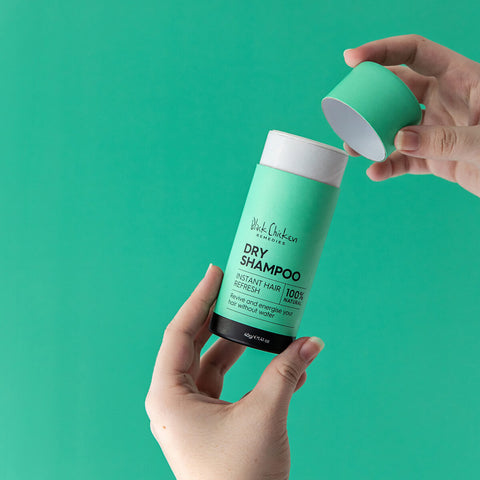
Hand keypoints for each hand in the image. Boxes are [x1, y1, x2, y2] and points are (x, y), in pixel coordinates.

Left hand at [145, 264, 323, 479]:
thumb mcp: (265, 416)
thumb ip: (287, 373)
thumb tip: (312, 343)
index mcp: (169, 396)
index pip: (180, 332)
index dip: (199, 298)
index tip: (216, 272)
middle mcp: (175, 401)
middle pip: (195, 344)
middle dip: (218, 316)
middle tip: (237, 288)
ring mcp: (192, 412)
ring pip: (214, 364)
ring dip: (240, 344)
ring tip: (260, 319)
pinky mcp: (211, 422)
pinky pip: (227, 384)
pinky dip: (250, 370)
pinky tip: (277, 359)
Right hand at [343, 34, 479, 196]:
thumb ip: (444, 139)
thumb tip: (399, 139)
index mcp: (462, 80)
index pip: (416, 53)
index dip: (384, 51)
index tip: (353, 59)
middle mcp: (444, 100)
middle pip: (396, 89)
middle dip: (369, 99)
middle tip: (346, 111)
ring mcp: (435, 129)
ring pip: (394, 126)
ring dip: (370, 136)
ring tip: (352, 148)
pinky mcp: (432, 157)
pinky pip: (403, 159)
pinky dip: (387, 166)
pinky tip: (375, 172)